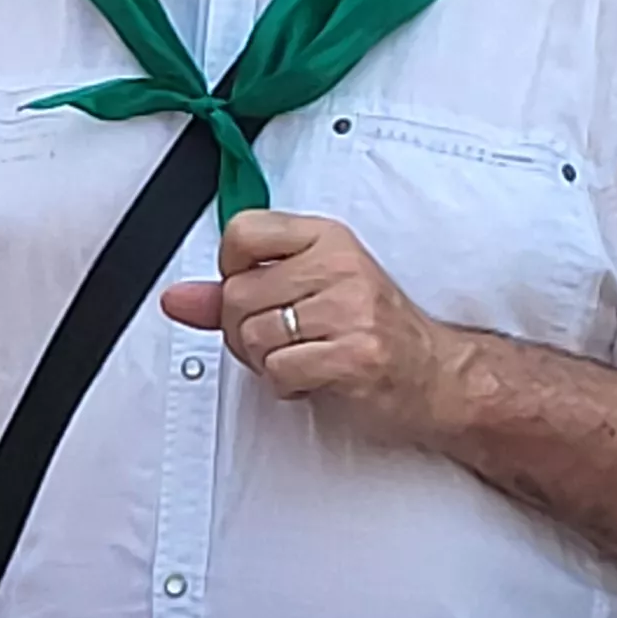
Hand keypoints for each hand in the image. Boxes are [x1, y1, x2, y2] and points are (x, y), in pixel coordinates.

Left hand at [158, 211, 464, 447]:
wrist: (439, 376)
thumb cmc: (375, 330)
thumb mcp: (309, 292)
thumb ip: (237, 291)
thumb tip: (177, 299)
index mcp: (326, 238)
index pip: (241, 232)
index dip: (231, 273)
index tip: (256, 292)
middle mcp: (339, 266)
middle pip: (236, 296)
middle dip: (244, 332)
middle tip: (283, 341)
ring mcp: (350, 309)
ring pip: (252, 337)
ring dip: (267, 362)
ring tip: (303, 357)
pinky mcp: (355, 354)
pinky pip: (278, 370)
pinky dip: (287, 385)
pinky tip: (315, 377)